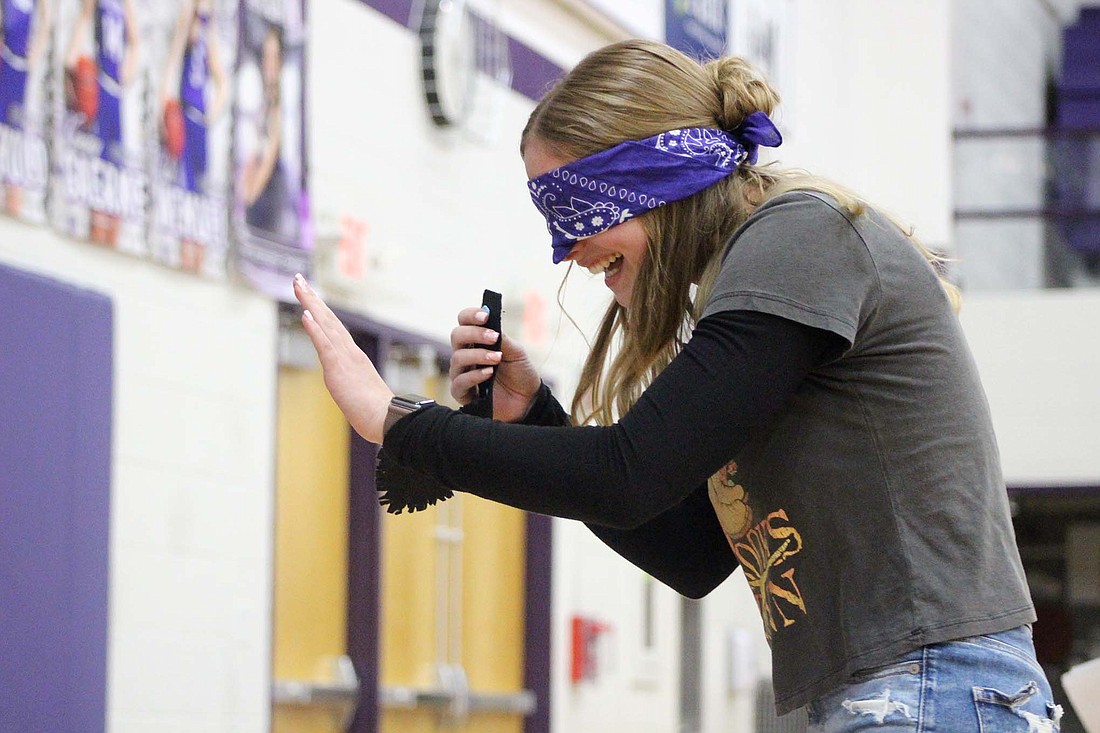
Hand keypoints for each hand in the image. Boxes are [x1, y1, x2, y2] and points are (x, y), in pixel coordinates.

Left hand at [293, 274, 393, 443]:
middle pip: (328, 319)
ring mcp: (344, 358)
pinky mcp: (339, 369)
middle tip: (298, 279)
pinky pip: (325, 345)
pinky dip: (315, 328)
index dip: (320, 310)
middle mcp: (349, 351)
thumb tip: (350, 386)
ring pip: (325, 325)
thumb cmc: (376, 411)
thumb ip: (352, 382)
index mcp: (353, 356)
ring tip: (299, 286)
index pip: (333, 328)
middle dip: (312, 298)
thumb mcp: (359, 391)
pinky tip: (306, 314)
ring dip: (311, 304)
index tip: (309, 294)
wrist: (386, 419)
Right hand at [449, 306, 540, 421]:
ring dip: (478, 355)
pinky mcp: (463, 393)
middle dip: (474, 334)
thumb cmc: (520, 374)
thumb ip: (503, 338)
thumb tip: (491, 322)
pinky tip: (489, 373)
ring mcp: (463, 373)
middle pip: (456, 336)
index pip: (464, 322)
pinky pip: (459, 382)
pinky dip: (474, 375)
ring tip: (497, 358)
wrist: (528, 401)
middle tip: (493, 337)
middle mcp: (467, 355)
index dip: (470, 315)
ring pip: (457, 358)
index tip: (485, 315)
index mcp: (477, 341)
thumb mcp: (517, 353)